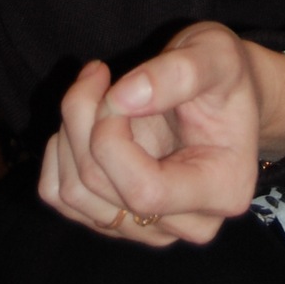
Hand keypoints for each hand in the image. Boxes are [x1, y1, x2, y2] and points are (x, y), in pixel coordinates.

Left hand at [38, 23, 284, 246]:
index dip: (112, 139)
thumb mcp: (216, 54)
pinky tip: (82, 119)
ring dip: (68, 132)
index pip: (145, 192)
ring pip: (75, 194)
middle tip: (97, 72)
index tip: (114, 87)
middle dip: (84, 120)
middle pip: (102, 189)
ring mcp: (150, 229)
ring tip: (94, 88)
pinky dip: (58, 152)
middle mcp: (189, 224)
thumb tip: (123, 99)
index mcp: (223, 189)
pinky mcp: (117, 220)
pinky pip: (61, 195)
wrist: (223, 95)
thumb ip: (178, 73)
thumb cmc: (226, 75)